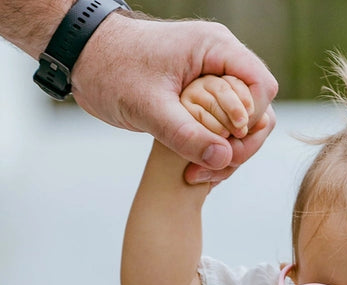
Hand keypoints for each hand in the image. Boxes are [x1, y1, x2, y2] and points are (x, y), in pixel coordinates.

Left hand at [71, 14, 276, 182]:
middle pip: (259, 109)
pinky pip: (226, 129)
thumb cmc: (111, 70)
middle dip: (242, 144)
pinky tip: (197, 167)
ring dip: (230, 154)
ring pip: (246, 124)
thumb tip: (224, 159)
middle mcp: (221, 61)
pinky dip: (217, 151)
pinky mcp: (205, 98)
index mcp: (215, 48)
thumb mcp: (147, 106)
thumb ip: (186, 134)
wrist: (85, 58)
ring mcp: (215, 80)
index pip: (261, 86)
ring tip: (200, 174)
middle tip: (214, 170)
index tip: (227, 142)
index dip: (251, 120)